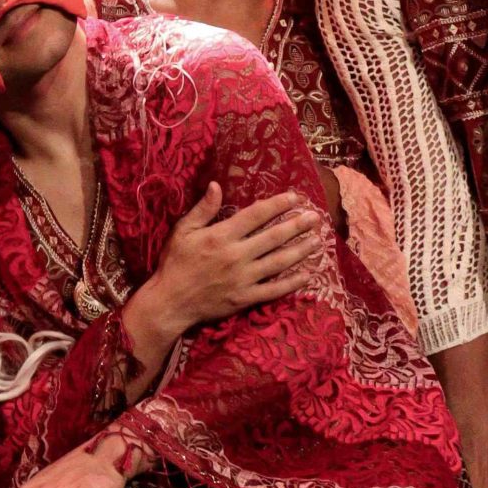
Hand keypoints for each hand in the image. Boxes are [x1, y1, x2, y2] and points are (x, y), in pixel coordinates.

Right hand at [149, 182, 326, 335]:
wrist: (169, 302)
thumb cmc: (174, 264)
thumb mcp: (182, 231)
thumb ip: (202, 209)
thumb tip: (216, 185)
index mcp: (221, 236)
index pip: (256, 215)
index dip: (277, 205)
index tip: (295, 197)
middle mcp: (236, 255)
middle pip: (274, 237)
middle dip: (297, 225)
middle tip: (316, 217)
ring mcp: (243, 278)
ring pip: (279, 262)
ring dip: (300, 251)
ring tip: (317, 241)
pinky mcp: (245, 298)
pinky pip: (274, 290)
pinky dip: (292, 283)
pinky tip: (307, 275)